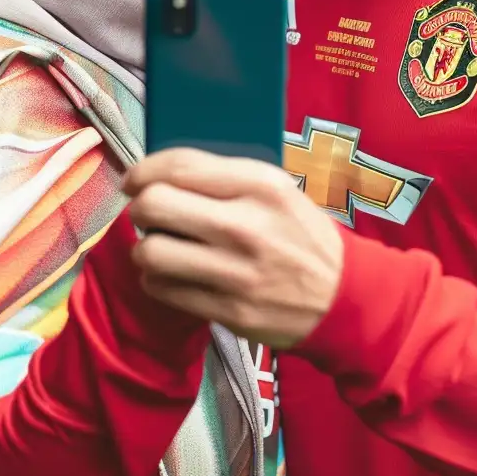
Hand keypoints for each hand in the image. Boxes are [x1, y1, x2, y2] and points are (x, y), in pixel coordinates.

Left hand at [125, 149, 344, 349]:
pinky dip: (157, 281)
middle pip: (155, 205)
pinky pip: (163, 291)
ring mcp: (234, 271)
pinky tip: (173, 276)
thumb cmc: (301, 233)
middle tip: (149, 214)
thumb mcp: (276, 189)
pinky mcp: (227, 310)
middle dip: (140, 208)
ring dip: (145, 248)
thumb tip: (162, 175)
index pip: (180, 165)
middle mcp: (245, 224)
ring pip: (151, 252)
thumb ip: (224, 179)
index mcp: (260, 184)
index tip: (135, 180)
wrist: (341, 293)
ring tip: (160, 247)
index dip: (144, 170)